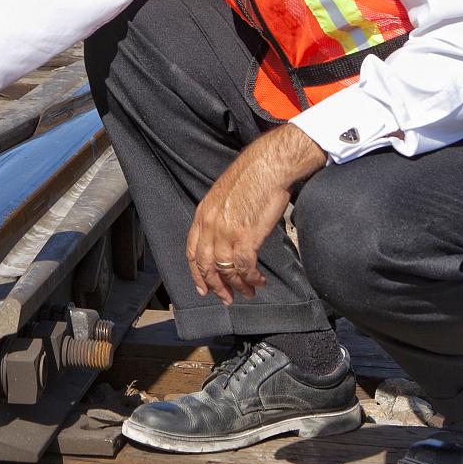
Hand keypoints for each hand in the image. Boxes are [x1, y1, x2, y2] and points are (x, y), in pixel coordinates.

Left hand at [186, 123, 327, 304]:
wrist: (270, 165)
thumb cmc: (254, 175)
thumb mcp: (225, 194)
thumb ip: (220, 216)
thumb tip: (226, 235)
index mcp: (203, 213)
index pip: (192, 251)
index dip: (197, 273)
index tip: (203, 287)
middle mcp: (210, 224)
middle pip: (206, 265)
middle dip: (216, 286)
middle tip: (226, 298)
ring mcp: (226, 232)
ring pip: (226, 270)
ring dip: (238, 286)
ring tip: (249, 292)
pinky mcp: (246, 236)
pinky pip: (245, 267)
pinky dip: (252, 279)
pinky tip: (259, 282)